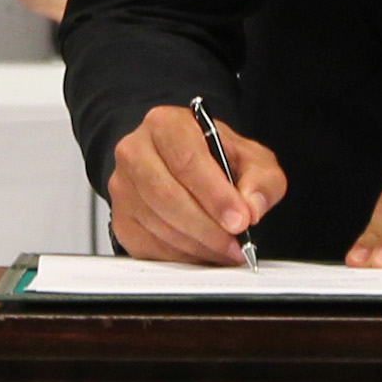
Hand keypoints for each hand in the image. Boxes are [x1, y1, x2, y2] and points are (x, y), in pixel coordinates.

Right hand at [110, 103, 286, 264]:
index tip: (239, 220)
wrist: (181, 163)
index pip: (187, 161)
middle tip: (236, 243)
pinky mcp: (120, 218)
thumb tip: (252, 208)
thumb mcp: (250, 158)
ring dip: (198, 245)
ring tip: (226, 250)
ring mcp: (122, 187)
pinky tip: (203, 252)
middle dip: (207, 228)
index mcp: (166, 124)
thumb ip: (261, 179)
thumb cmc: (214, 157)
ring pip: (158, 224)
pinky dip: (181, 256)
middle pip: (167, 197)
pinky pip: (148, 246)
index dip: (215, 196)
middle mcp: (135, 151)